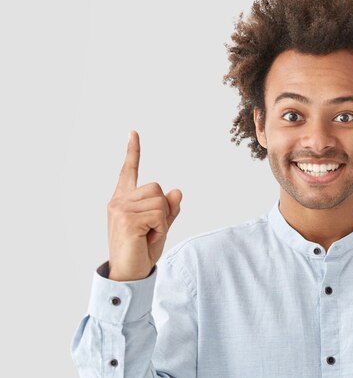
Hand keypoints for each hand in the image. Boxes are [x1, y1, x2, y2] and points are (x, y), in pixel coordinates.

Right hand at [106, 130, 182, 280]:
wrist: (127, 276)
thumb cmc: (141, 251)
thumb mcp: (160, 227)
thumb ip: (168, 209)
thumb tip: (177, 191)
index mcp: (123, 200)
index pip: (128, 171)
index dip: (133, 151)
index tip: (134, 133)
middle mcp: (118, 201)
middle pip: (157, 188)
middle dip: (163, 210)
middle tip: (150, 231)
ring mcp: (120, 209)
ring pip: (161, 201)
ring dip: (162, 221)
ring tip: (147, 236)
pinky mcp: (127, 220)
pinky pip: (160, 214)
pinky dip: (161, 229)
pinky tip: (147, 240)